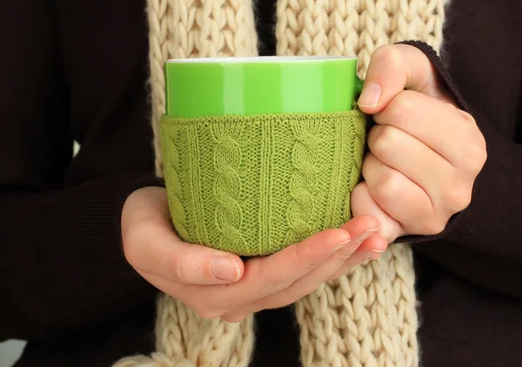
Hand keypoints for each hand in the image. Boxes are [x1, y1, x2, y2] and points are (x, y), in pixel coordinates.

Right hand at [121, 186, 386, 321]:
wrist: (148, 223)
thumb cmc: (145, 226)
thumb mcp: (145, 242)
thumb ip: (181, 262)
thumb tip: (229, 272)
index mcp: (215, 294)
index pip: (269, 278)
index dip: (306, 258)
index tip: (337, 233)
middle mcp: (241, 298)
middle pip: (298, 281)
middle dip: (337, 255)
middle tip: (369, 226)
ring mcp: (257, 288)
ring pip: (309, 280)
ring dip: (345, 258)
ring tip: (376, 233)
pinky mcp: (267, 272)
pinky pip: (307, 271)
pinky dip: (338, 257)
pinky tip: (363, 242)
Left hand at [351, 44, 486, 241]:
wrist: (423, 162)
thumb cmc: (415, 113)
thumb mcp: (414, 74)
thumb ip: (393, 66)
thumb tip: (370, 101)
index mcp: (468, 143)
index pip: (402, 110)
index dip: (387, 107)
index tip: (395, 115)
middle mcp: (460, 186)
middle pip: (388, 144)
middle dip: (377, 137)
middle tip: (387, 141)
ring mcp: (436, 216)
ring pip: (383, 182)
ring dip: (370, 167)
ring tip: (382, 163)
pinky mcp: (405, 234)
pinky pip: (370, 215)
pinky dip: (361, 197)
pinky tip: (371, 187)